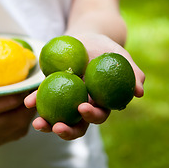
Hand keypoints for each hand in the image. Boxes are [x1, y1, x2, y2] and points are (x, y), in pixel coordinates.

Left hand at [24, 33, 144, 140]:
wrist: (87, 37)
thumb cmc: (107, 49)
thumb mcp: (121, 56)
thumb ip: (132, 72)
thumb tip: (140, 92)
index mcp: (100, 102)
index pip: (98, 115)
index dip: (91, 116)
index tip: (83, 108)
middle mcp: (82, 105)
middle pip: (76, 124)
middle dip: (67, 130)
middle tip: (58, 126)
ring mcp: (65, 99)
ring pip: (57, 117)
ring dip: (47, 124)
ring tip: (39, 124)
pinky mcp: (51, 89)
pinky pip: (42, 98)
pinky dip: (35, 101)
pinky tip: (28, 102)